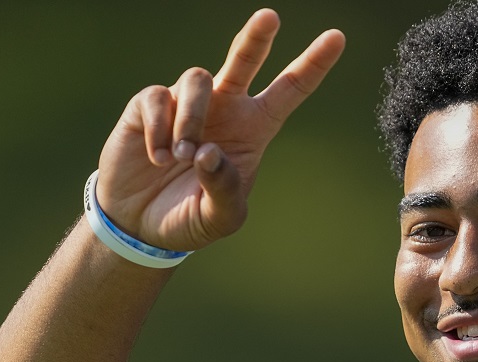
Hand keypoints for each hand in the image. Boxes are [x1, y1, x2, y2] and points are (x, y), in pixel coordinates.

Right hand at [95, 9, 344, 251]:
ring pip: (198, 80)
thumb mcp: (220, 217)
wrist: (141, 225)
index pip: (290, 91)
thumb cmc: (190, 219)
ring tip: (180, 157)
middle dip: (257, 37)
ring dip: (192, 120)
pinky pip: (158, 98)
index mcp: (254, 129)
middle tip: (271, 17)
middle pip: (246, 59)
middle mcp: (224, 108)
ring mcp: (187, 103)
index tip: (337, 37)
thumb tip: (209, 153)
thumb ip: (224, 190)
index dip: (313, 65)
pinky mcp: (149, 105)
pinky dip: (160, 129)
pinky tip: (157, 157)